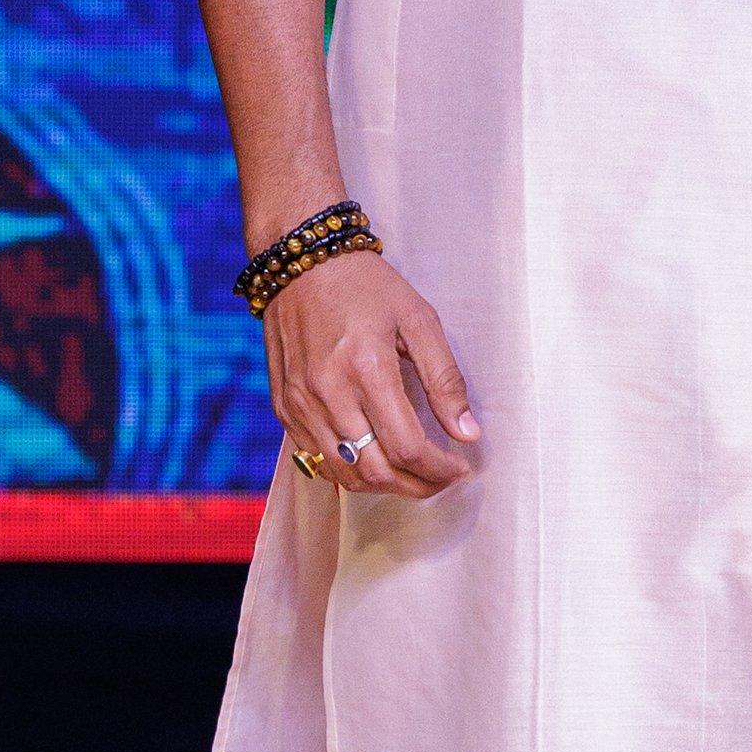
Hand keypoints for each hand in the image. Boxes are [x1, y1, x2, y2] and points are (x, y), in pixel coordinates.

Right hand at [262, 249, 479, 497]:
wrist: (300, 265)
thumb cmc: (366, 286)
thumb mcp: (418, 320)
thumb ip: (445, 380)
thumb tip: (467, 433)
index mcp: (367, 369)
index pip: (407, 447)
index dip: (439, 469)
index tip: (460, 467)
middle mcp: (328, 393)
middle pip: (377, 471)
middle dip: (417, 485)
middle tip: (442, 478)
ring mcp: (300, 405)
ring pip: (346, 474)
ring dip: (385, 485)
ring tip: (413, 475)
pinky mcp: (284, 408)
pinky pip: (317, 459)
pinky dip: (351, 471)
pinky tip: (375, 460)